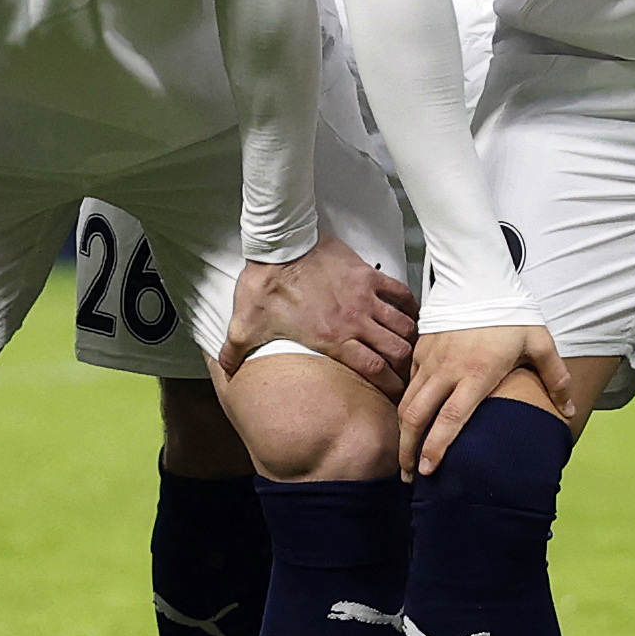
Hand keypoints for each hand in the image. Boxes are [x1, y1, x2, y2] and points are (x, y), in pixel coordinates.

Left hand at [222, 231, 414, 391]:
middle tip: (405, 372)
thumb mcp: (245, 324)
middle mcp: (354, 321)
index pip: (374, 369)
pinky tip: (409, 313)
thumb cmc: (265, 284)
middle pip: (396, 350)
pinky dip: (409, 305)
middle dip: (404, 365)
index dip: (389, 385)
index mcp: (331, 339)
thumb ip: (236, 351)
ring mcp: (364, 297)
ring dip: (408, 338)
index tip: (393, 392)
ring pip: (402, 324)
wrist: (279, 243)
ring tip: (408, 346)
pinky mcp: (367, 275)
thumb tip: (225, 370)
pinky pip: (400, 292)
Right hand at [398, 322, 570, 472]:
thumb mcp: (539, 341)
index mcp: (477, 373)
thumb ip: (556, 377)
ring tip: (405, 456)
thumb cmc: (511, 312)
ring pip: (407, 401)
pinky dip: (406, 404)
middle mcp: (447, 370)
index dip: (437, 447)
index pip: (450, 418)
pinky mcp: (421, 348)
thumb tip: (570, 411)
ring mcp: (430, 359)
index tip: (428, 471)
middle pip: (417, 416)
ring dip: (404, 431)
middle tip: (410, 475)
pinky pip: (409, 382)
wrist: (478, 276)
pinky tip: (410, 419)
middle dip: (409, 449)